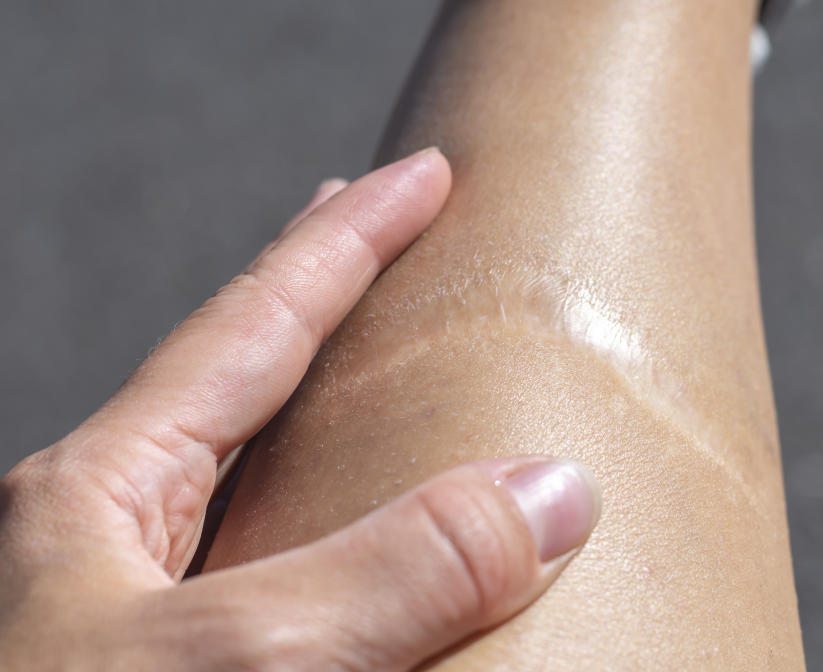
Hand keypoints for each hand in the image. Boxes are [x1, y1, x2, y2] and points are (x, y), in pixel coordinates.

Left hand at [0, 149, 600, 670]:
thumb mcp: (236, 661)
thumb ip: (398, 572)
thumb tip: (554, 492)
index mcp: (95, 495)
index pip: (254, 320)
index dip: (347, 238)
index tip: (424, 175)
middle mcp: (110, 541)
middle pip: (238, 378)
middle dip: (317, 293)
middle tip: (378, 226)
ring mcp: (141, 615)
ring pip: (261, 483)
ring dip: (332, 421)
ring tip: (382, 368)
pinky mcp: (186, 670)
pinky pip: (286, 586)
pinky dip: (346, 548)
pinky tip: (374, 552)